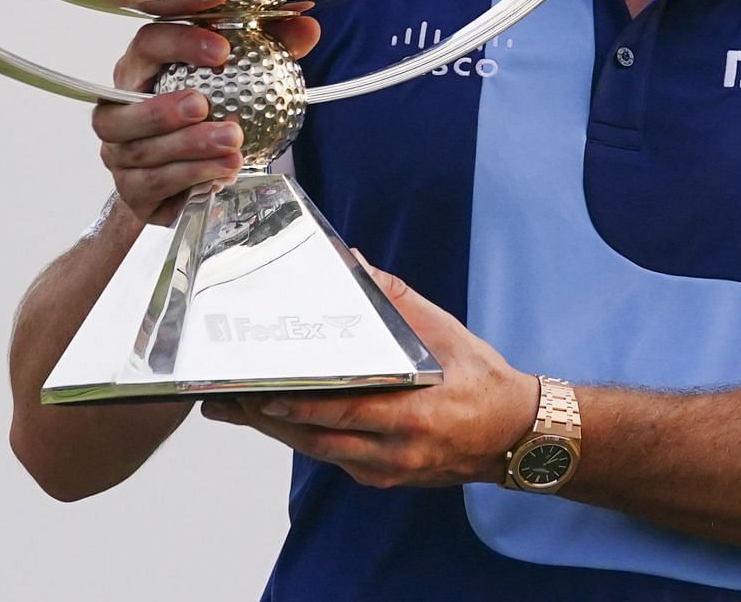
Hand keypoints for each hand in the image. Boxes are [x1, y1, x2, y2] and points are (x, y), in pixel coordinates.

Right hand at [91, 0, 319, 225]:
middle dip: (162, 109)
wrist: (193, 175)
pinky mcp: (133, 192)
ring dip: (189, 147)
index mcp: (139, 71)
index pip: (145, 45)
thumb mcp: (244, 76)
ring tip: (232, 142)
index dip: (178, 44)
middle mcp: (117, 113)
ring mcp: (119, 156)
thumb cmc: (213, 114)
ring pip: (141, 152)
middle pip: (121, 110)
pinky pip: (155, 185)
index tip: (223, 50)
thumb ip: (273, 47)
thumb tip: (307, 28)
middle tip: (204, 106)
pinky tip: (224, 171)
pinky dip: (192, 176)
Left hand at [201, 256, 538, 488]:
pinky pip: (333, 457)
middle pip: (316, 439)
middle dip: (266, 419)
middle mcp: (396, 451)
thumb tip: (355, 263)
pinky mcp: (382, 478)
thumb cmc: (483, 382)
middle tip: (224, 399)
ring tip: (234, 408)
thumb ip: (398, 301)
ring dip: (275, 430)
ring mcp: (387, 471)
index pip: (343, 412)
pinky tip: (276, 420)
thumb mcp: (448, 333)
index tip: (258, 393)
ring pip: (318, 451)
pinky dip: (303, 438)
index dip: (297, 406)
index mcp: (414, 414)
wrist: (516, 435)